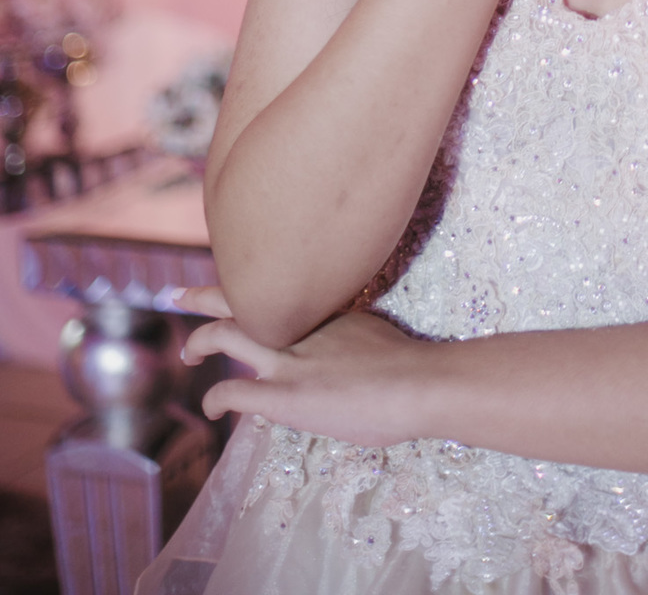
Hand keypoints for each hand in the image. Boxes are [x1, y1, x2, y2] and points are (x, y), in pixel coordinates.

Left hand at [180, 292, 435, 446]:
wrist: (418, 383)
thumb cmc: (410, 366)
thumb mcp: (375, 332)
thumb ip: (351, 335)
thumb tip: (352, 347)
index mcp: (323, 310)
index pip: (277, 293)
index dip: (250, 292)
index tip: (237, 290)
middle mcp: (300, 326)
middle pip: (241, 297)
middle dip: (205, 296)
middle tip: (178, 295)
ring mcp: (289, 360)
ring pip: (226, 333)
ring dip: (199, 339)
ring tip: (187, 352)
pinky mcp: (285, 397)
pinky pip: (234, 390)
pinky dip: (215, 397)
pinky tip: (210, 408)